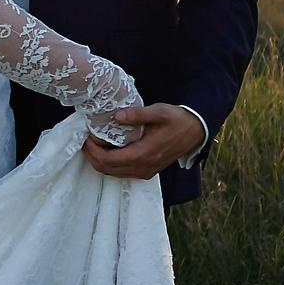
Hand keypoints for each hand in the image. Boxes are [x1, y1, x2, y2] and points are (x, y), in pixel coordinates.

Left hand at [83, 104, 205, 177]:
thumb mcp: (159, 112)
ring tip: (96, 142)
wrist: (196, 131)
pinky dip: (110, 164)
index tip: (88, 136)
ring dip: (100, 160)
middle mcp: (143, 167)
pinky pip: (122, 172)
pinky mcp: (147, 171)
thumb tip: (117, 116)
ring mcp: (145, 171)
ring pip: (113, 173)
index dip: (93, 150)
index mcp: (143, 154)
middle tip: (88, 139)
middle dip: (92, 155)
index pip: (108, 160)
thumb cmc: (177, 120)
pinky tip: (109, 149)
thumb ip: (137, 114)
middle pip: (106, 169)